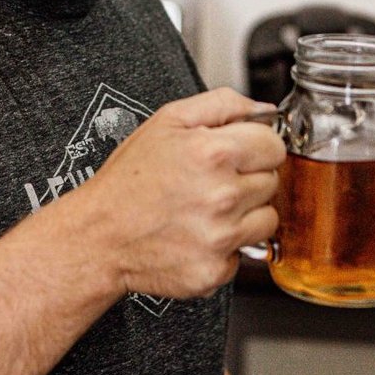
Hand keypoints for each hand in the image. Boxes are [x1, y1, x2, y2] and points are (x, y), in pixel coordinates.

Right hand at [80, 87, 285, 299]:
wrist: (100, 235)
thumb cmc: (128, 180)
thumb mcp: (167, 121)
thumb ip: (222, 104)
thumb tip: (263, 110)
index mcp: (213, 153)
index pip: (274, 145)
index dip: (256, 146)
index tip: (239, 153)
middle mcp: (221, 197)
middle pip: (271, 181)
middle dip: (247, 178)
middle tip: (211, 181)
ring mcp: (220, 237)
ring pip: (267, 219)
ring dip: (245, 214)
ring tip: (207, 208)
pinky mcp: (215, 270)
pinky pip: (244, 252)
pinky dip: (227, 246)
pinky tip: (198, 234)